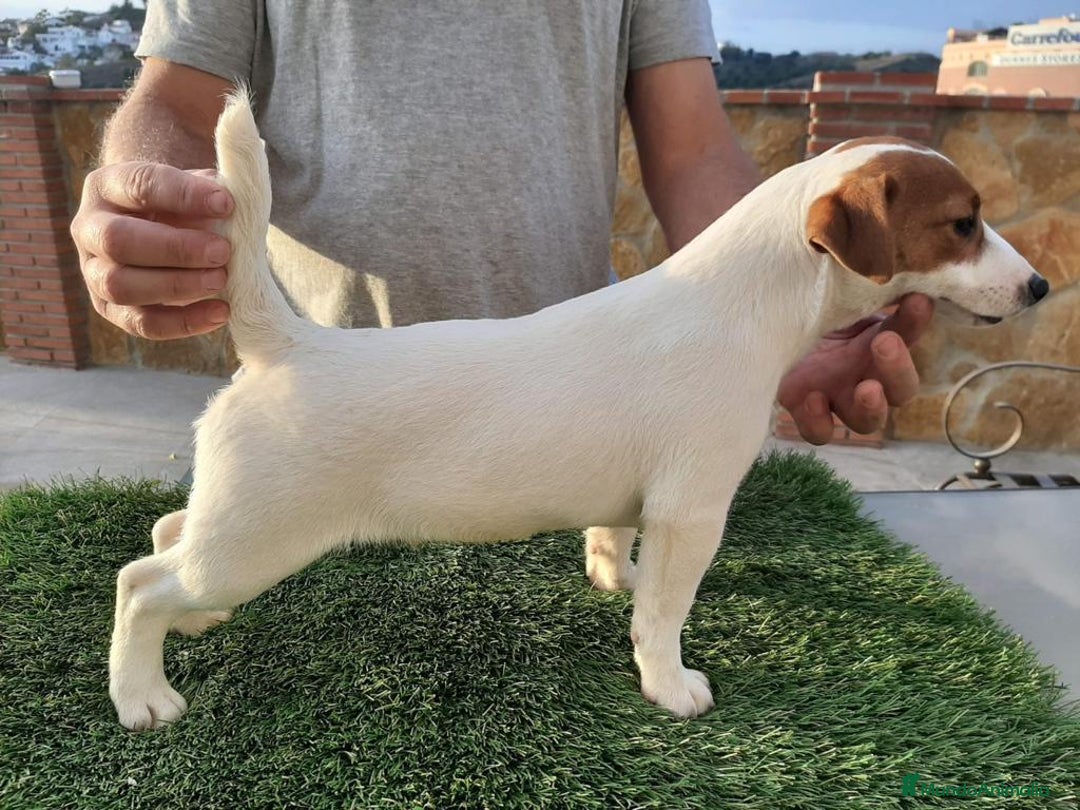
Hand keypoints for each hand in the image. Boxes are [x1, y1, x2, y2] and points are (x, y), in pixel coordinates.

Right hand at [72, 162, 234, 338]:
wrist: (166, 232)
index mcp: (107, 186)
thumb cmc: (184, 206)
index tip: (226, 204)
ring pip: (120, 286)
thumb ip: (210, 193)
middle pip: (117, 240)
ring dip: (176, 285)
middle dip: (175, 248)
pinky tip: (221, 312)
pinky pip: (141, 323)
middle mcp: (90, 229)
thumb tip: (228, 209)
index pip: (138, 185)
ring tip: (221, 280)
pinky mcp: (111, 309)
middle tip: (223, 251)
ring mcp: (94, 272)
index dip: (183, 194)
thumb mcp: (194, 188)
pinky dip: (183, 322)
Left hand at [777, 294, 933, 444]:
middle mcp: (866, 377)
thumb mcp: (836, 298)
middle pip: (901, 390)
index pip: (908, 337)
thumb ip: (864, 288)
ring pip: (868, 420)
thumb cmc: (808, 311)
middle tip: (885, 343)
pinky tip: (813, 398)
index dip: (914, 323)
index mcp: (879, 346)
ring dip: (873, 407)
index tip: (916, 300)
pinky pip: (819, 432)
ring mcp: (838, 399)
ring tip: (867, 389)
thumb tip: (893, 262)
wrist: (767, 330)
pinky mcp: (806, 413)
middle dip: (898, 369)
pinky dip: (819, 422)